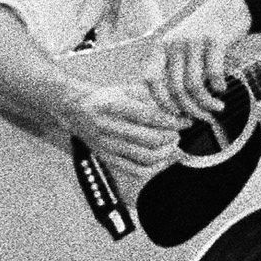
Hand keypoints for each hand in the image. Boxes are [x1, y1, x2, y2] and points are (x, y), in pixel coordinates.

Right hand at [63, 81, 185, 188]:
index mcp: (112, 105)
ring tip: (171, 145)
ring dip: (165, 153)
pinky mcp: (107, 158)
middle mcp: (107, 127)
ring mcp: (106, 145)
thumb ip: (149, 96)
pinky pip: (135, 170)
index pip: (149, 116)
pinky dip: (154, 168)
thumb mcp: (124, 89)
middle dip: (171, 137)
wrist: (75, 110)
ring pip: (145, 157)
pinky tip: (162, 159)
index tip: (185, 121)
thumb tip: (177, 106)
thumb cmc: (105, 99)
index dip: (172, 120)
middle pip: (149, 139)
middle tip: (178, 133)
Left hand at [142, 31, 235, 126]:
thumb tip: (176, 108)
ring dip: (207, 103)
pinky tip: (223, 89)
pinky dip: (218, 87)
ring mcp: (193, 40)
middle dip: (190, 109)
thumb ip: (175, 70)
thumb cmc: (204, 36)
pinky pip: (213, 73)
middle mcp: (173, 43)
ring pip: (194, 85)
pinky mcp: (214, 39)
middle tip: (204, 119)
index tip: (176, 115)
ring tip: (218, 108)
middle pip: (175, 88)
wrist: (228, 7)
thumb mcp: (182, 48)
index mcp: (161, 47)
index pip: (151, 80)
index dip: (161, 102)